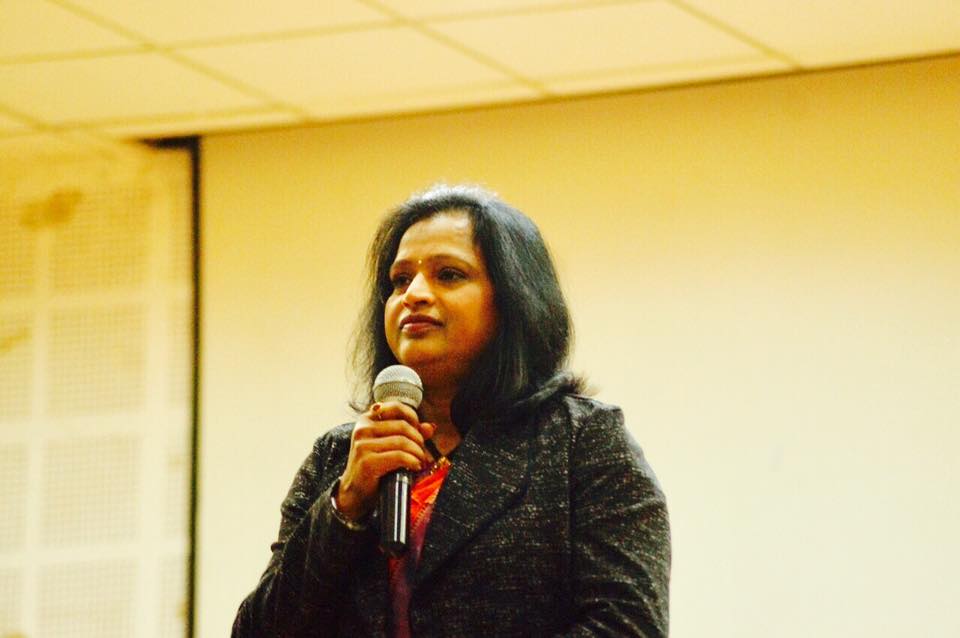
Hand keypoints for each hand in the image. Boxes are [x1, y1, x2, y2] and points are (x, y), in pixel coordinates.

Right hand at [335, 401, 435, 521]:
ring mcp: (363, 445)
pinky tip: (415, 467)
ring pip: (403, 441)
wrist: (355, 493)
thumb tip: (430, 427)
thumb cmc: (374, 467)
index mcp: (366, 420)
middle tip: (423, 453)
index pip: (396, 407)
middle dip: (418, 440)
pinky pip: (399, 456)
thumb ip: (409, 434)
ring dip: (418, 453)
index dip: (413, 418)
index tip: (419, 433)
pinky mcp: (367, 462)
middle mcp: (362, 429)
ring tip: (420, 461)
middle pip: (403, 426)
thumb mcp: (390, 446)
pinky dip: (413, 461)